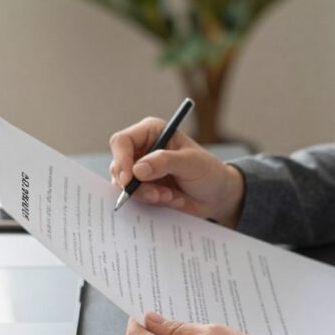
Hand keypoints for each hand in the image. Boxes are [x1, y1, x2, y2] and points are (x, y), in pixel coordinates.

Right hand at [109, 118, 245, 227]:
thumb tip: (137, 169)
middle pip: (118, 166)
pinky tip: (170, 199)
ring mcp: (141, 170)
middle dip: (136, 185)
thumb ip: (165, 162)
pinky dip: (151, 202)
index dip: (121, 160)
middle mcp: (142, 149)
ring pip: (124, 185)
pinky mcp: (143, 188)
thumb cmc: (208, 172)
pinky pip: (135, 198)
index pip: (122, 141)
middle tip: (158, 194)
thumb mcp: (191, 163)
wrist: (217, 195)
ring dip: (146, 195)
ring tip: (169, 196)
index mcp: (151, 132)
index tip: (129, 180)